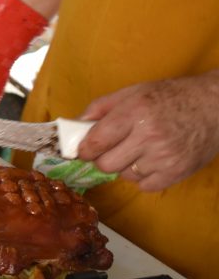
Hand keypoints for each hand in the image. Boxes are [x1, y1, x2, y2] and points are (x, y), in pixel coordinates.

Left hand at [76, 73, 218, 191]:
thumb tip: (74, 125)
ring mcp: (164, 157)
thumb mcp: (133, 92)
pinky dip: (143, 177)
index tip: (84, 150)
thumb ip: (100, 108)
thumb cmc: (170, 97)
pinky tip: (152, 161)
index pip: (95, 143)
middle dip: (103, 158)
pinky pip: (144, 186)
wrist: (215, 106)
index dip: (84, 149)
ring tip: (139, 150)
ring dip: (125, 166)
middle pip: (105, 164)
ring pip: (124, 176)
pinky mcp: (177, 172)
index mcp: (134, 112)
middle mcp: (148, 136)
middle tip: (113, 149)